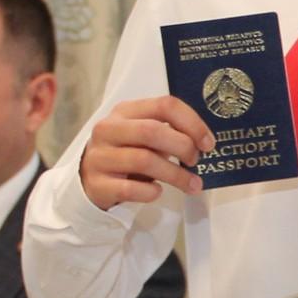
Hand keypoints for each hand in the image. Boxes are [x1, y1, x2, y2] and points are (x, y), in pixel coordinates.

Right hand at [79, 96, 212, 208]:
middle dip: (183, 147)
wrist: (89, 178)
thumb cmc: (126, 153)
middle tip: (195, 161)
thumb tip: (202, 143)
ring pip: (143, 160)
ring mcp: (100, 156)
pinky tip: (157, 191)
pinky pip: (130, 188)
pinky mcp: (97, 184)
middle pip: (152, 131)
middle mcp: (108, 129)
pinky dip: (150, 191)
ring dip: (175, 175)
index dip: (192, 123)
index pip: (164, 105)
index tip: (208, 143)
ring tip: (191, 185)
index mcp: (125, 111)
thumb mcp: (142, 135)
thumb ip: (167, 132)